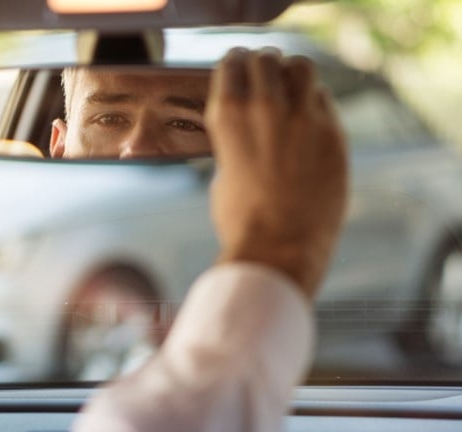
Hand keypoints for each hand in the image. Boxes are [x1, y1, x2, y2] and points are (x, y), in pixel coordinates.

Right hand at [206, 48, 348, 299]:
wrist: (277, 246)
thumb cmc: (241, 219)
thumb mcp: (223, 170)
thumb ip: (236, 140)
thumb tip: (248, 128)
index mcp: (228, 115)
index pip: (233, 63)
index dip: (235, 65)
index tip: (238, 69)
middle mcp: (266, 108)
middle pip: (267, 59)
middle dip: (263, 66)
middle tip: (264, 78)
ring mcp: (304, 118)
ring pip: (301, 67)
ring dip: (292, 73)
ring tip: (289, 89)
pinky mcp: (334, 134)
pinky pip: (323, 100)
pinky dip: (313, 103)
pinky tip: (306, 120)